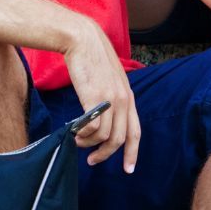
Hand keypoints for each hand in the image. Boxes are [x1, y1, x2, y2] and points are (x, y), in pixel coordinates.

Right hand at [61, 19, 140, 171]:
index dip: (132, 152)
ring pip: (104, 136)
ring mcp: (111, 99)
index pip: (136, 131)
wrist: (82, 40)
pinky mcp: (95, 98)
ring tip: (78, 142)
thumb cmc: (91, 58)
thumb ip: (110, 97)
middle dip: (106, 154)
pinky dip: (83, 135)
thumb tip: (102, 118)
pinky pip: (92, 128)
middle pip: (120, 138)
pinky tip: (74, 132)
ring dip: (89, 144)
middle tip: (92, 161)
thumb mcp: (108, 79)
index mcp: (128, 96)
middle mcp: (124, 100)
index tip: (128, 169)